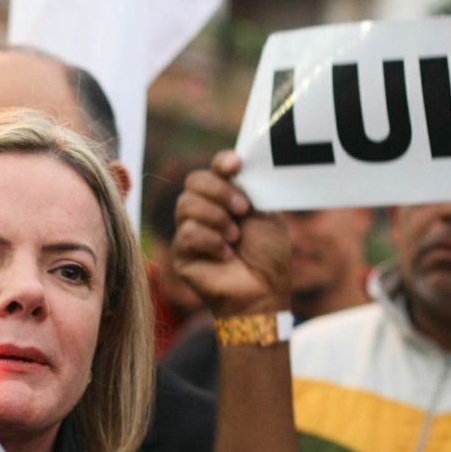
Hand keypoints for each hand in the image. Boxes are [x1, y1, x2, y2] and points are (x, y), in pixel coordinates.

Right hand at [173, 151, 291, 316]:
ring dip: (217, 218)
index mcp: (226, 197)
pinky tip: (226, 255)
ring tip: (235, 237)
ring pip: (186, 204)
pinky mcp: (182, 253)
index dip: (222, 162)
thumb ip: (250, 189)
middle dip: (221, 191)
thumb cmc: (268, 256)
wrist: (265, 289)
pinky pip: (188, 232)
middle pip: (194, 180)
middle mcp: (204, 210)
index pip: (214, 168)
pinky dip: (211, 242)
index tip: (236, 165)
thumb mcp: (266, 214)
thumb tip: (237, 165)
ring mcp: (190, 230)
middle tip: (243, 210)